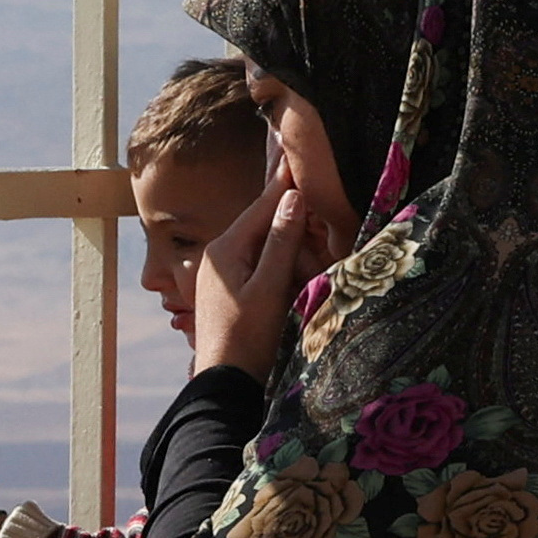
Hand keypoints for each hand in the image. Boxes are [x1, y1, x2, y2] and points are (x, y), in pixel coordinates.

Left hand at [192, 175, 332, 379]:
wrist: (225, 385)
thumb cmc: (246, 339)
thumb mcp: (269, 289)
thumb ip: (280, 243)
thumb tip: (292, 198)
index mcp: (226, 249)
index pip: (263, 206)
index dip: (286, 182)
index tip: (301, 152)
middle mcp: (221, 255)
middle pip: (267, 226)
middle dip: (296, 230)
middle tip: (316, 238)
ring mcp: (225, 273)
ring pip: (268, 248)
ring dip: (292, 255)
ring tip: (309, 270)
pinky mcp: (233, 290)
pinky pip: (264, 268)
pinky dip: (283, 271)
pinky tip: (297, 282)